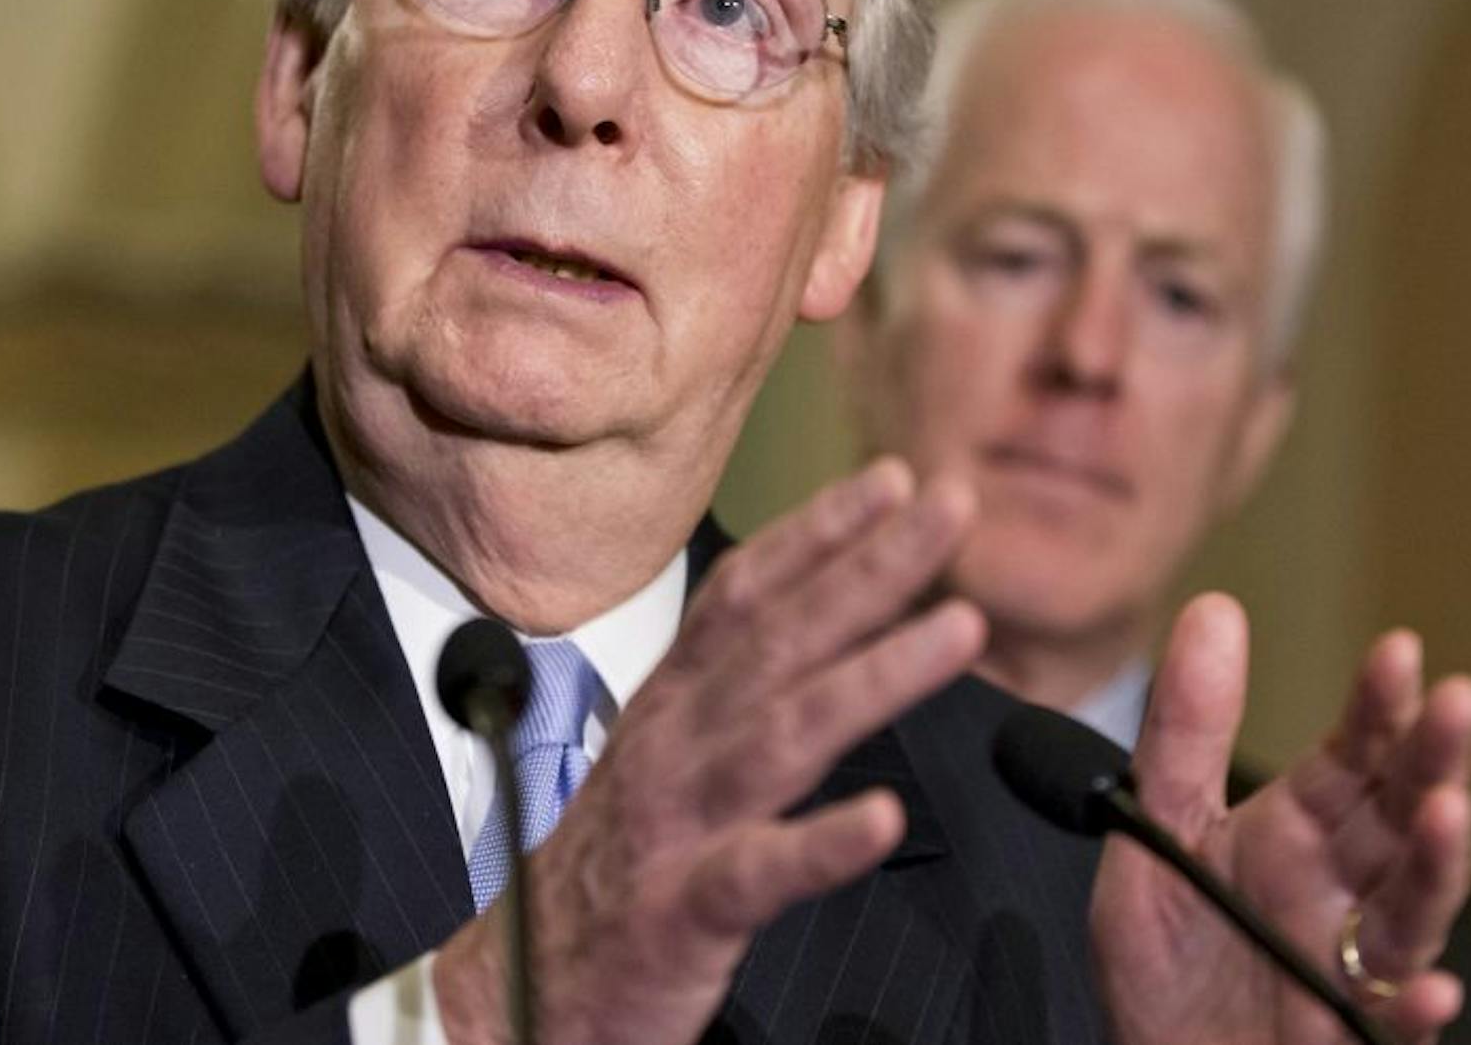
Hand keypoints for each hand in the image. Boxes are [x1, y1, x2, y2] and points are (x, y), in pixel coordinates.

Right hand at [432, 460, 987, 1044]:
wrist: (510, 997)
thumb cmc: (609, 876)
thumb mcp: (664, 762)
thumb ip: (733, 700)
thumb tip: (819, 636)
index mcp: (675, 707)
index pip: (748, 594)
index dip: (820, 530)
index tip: (895, 478)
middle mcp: (676, 744)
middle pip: (781, 637)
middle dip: (871, 565)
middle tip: (952, 502)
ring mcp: (677, 824)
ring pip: (784, 733)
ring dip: (876, 674)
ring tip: (961, 628)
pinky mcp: (679, 914)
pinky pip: (755, 873)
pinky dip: (819, 842)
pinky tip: (883, 818)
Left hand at [1093, 593, 1470, 1044]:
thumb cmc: (1162, 964)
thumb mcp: (1153, 831)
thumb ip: (1182, 731)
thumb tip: (1214, 610)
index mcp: (1297, 832)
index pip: (1353, 755)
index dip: (1377, 705)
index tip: (1398, 650)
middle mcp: (1340, 890)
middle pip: (1400, 814)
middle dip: (1432, 757)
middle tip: (1456, 699)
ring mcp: (1354, 965)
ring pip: (1414, 906)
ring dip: (1438, 860)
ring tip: (1447, 810)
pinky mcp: (1352, 1035)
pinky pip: (1395, 1020)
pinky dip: (1416, 1003)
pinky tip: (1428, 984)